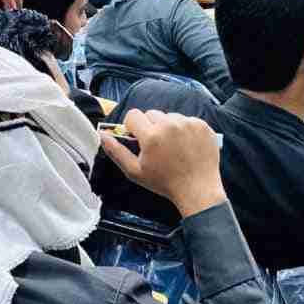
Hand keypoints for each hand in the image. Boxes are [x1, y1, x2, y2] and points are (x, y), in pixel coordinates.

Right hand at [100, 109, 226, 217]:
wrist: (198, 190)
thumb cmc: (165, 183)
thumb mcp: (135, 171)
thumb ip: (116, 151)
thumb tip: (102, 134)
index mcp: (151, 136)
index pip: (133, 115)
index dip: (132, 127)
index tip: (138, 138)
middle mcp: (170, 125)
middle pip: (151, 114)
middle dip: (150, 126)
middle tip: (156, 146)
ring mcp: (188, 124)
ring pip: (169, 116)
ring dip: (167, 127)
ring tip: (172, 146)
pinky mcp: (202, 125)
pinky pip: (186, 119)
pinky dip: (184, 129)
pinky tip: (185, 145)